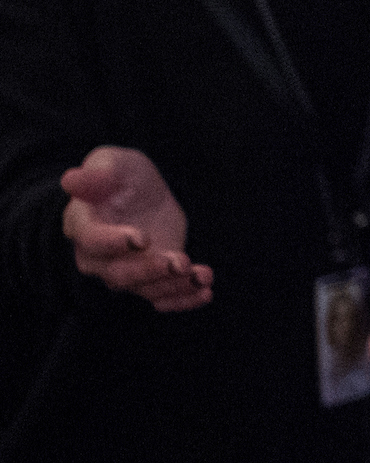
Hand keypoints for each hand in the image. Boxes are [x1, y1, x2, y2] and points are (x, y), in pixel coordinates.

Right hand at [59, 145, 212, 311]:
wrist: (140, 193)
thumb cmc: (121, 176)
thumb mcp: (112, 162)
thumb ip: (97, 172)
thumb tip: (71, 179)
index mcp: (83, 224)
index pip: (91, 240)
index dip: (113, 242)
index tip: (141, 238)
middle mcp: (98, 256)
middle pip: (117, 274)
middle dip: (149, 270)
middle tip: (179, 261)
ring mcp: (123, 270)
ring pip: (143, 288)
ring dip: (173, 286)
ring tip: (200, 275)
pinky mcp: (149, 279)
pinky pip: (162, 298)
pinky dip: (183, 299)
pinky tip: (205, 292)